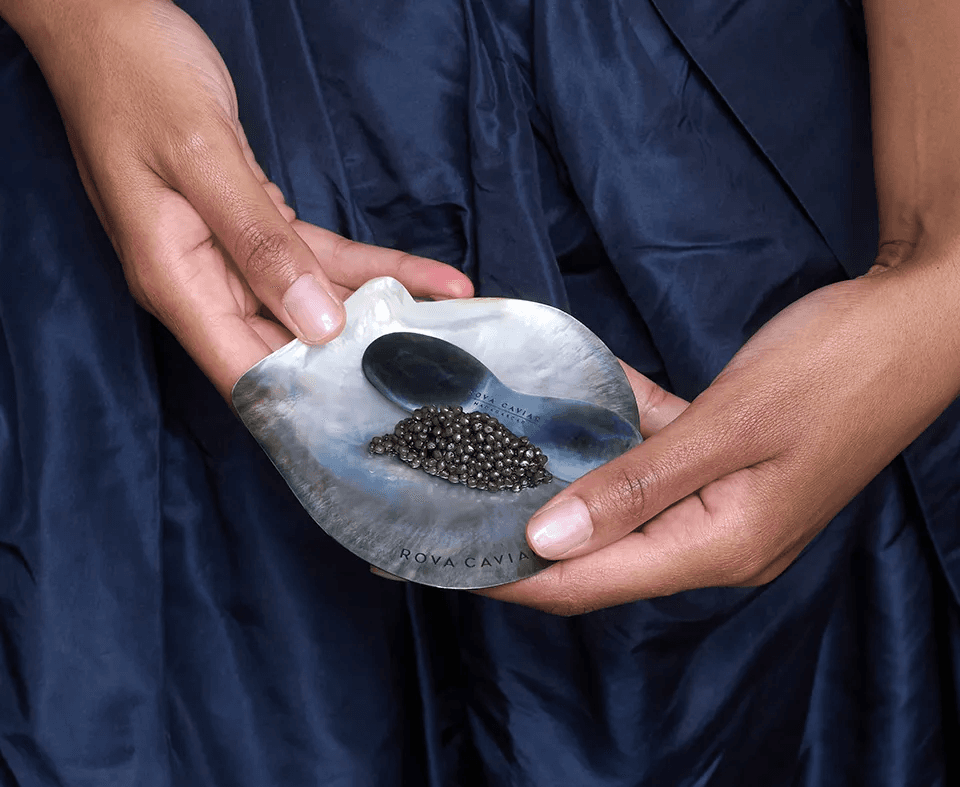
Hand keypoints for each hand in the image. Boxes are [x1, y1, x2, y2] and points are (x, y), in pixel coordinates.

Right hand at [19, 0, 470, 396]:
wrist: (109, 24)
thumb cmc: (135, 78)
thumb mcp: (201, 158)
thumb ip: (258, 242)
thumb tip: (314, 321)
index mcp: (176, 280)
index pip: (244, 371)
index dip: (303, 402)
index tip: (367, 418)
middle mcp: (203, 281)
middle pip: (289, 344)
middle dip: (359, 359)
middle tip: (432, 371)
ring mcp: (229, 256)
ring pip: (316, 301)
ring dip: (383, 310)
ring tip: (451, 325)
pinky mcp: (253, 225)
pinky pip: (319, 257)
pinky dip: (370, 267)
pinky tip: (426, 278)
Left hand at [483, 256, 959, 614]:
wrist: (918, 324)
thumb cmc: (840, 368)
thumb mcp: (732, 424)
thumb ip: (638, 486)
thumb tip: (550, 539)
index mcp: (720, 546)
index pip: (589, 582)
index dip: (514, 580)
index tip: (446, 565)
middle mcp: (717, 543)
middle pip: (597, 555)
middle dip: (524, 539)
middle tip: (453, 512)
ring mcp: (724, 508)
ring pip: (620, 509)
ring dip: (565, 487)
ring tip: (491, 468)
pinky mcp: (727, 473)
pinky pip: (653, 468)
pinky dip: (615, 443)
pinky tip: (580, 409)